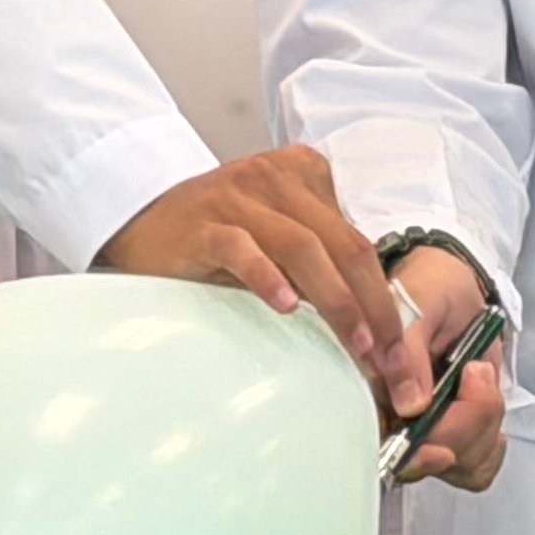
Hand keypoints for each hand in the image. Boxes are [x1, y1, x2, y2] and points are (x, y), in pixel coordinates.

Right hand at [98, 147, 428, 412]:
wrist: (136, 217)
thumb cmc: (214, 234)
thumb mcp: (274, 235)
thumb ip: (319, 261)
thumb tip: (371, 326)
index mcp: (304, 175)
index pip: (358, 240)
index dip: (384, 297)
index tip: (397, 350)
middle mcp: (276, 179)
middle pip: (343, 245)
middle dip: (373, 307)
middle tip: (389, 360)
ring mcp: (239, 197)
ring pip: (304, 248)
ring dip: (336, 300)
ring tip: (355, 343)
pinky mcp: (203, 223)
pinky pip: (243, 249)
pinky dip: (267, 277)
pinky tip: (285, 306)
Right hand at [383, 244, 507, 489]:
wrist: (454, 288)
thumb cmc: (427, 291)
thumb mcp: (417, 308)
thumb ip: (409, 352)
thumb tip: (412, 408)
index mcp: (367, 393)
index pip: (383, 448)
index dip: (415, 458)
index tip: (443, 450)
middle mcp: (390, 421)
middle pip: (427, 461)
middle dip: (464, 427)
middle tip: (476, 371)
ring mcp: (423, 432)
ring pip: (457, 465)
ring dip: (482, 428)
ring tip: (480, 376)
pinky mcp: (452, 435)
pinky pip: (475, 467)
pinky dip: (491, 445)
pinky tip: (488, 408)